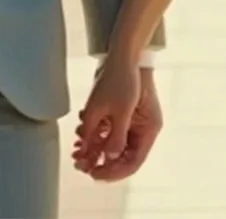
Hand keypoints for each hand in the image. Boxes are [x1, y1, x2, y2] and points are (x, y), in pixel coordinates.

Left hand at [73, 61, 162, 181]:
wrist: (120, 50)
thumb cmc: (122, 76)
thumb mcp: (117, 109)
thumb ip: (114, 137)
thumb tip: (108, 159)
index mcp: (149, 129)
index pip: (133, 163)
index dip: (113, 172)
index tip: (94, 174)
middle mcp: (143, 129)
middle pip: (122, 156)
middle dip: (100, 161)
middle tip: (80, 164)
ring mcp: (133, 122)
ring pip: (113, 145)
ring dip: (94, 148)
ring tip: (76, 150)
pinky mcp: (122, 114)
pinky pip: (109, 132)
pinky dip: (95, 135)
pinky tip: (80, 134)